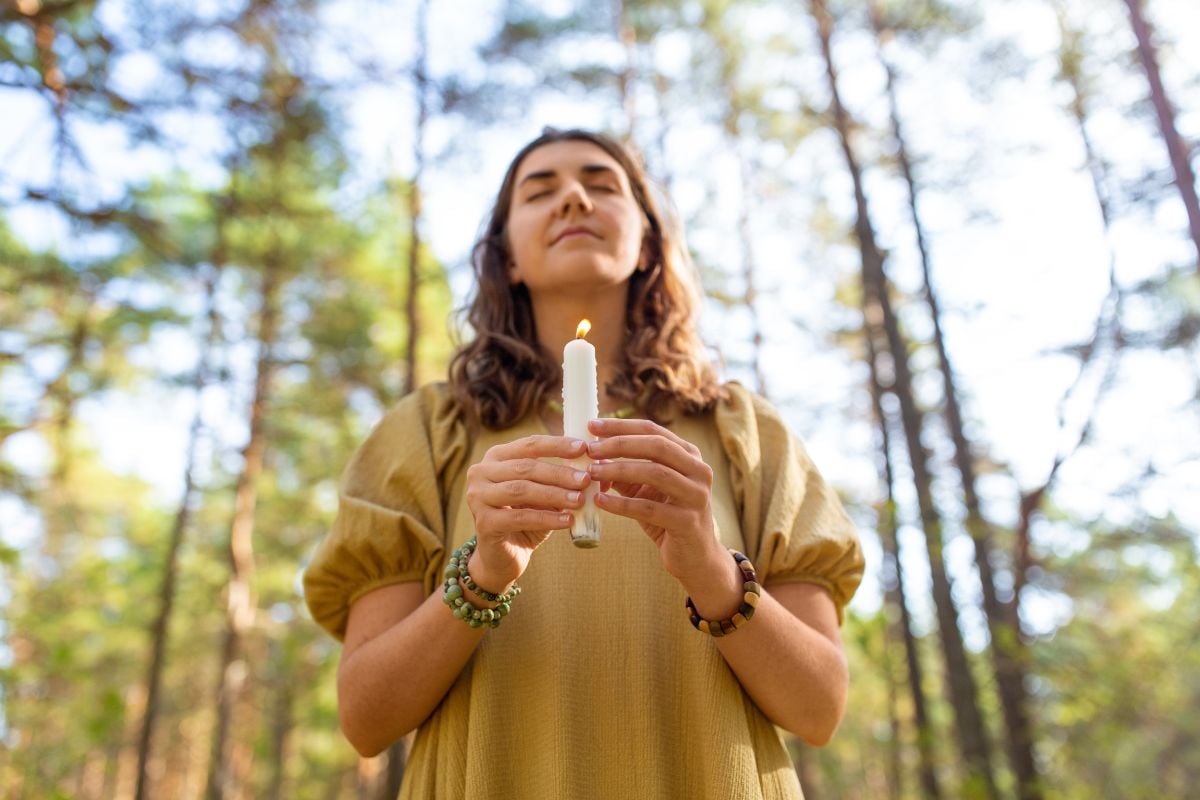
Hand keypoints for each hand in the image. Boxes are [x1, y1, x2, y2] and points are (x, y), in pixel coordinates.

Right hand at [464, 434, 589, 591]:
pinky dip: (546, 518)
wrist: (504, 556)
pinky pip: (520, 517)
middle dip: (559, 473)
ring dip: (554, 494)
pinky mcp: (484, 522)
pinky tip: (567, 521)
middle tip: (586, 479)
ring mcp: (478, 497)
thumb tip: (598, 467)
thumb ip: (563, 479)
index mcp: (496, 457)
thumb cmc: (527, 518)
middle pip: (526, 468)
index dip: (557, 445)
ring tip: (580, 500)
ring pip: (522, 490)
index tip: (583, 448)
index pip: (529, 445)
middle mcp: (481, 472)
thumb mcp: (545, 495)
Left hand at [585, 418, 725, 583]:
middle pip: (657, 446)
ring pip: (655, 473)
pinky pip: (649, 509)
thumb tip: (593, 455)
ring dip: (619, 470)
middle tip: (590, 449)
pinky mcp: (688, 522)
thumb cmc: (667, 517)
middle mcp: (699, 470)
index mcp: (690, 455)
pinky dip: (622, 504)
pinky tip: (600, 501)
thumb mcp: (646, 490)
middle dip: (619, 444)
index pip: (653, 430)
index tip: (592, 426)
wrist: (695, 557)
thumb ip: (626, 472)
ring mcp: (696, 496)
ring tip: (592, 473)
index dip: (621, 426)